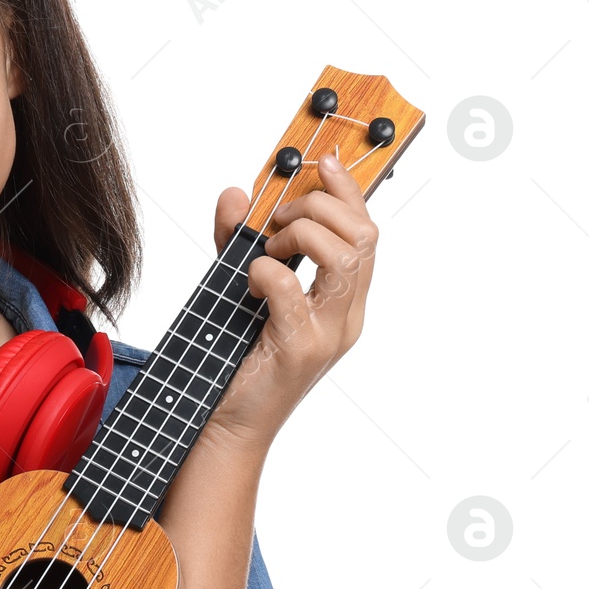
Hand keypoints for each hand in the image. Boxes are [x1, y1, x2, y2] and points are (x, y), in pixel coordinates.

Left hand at [205, 150, 378, 449]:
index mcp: (342, 301)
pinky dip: (265, 271)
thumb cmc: (233, 362)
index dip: (348, 189)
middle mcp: (345, 316)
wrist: (223, 428)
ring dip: (297, 235)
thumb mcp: (236, 290)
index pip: (366, 231)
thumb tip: (235, 194)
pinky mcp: (299, 349)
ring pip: (344, 254)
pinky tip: (248, 284)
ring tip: (265, 252)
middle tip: (274, 221)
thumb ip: (236, 242)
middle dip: (316, 206)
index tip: (322, 160)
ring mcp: (328, 334)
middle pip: (363, 234)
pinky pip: (292, 289)